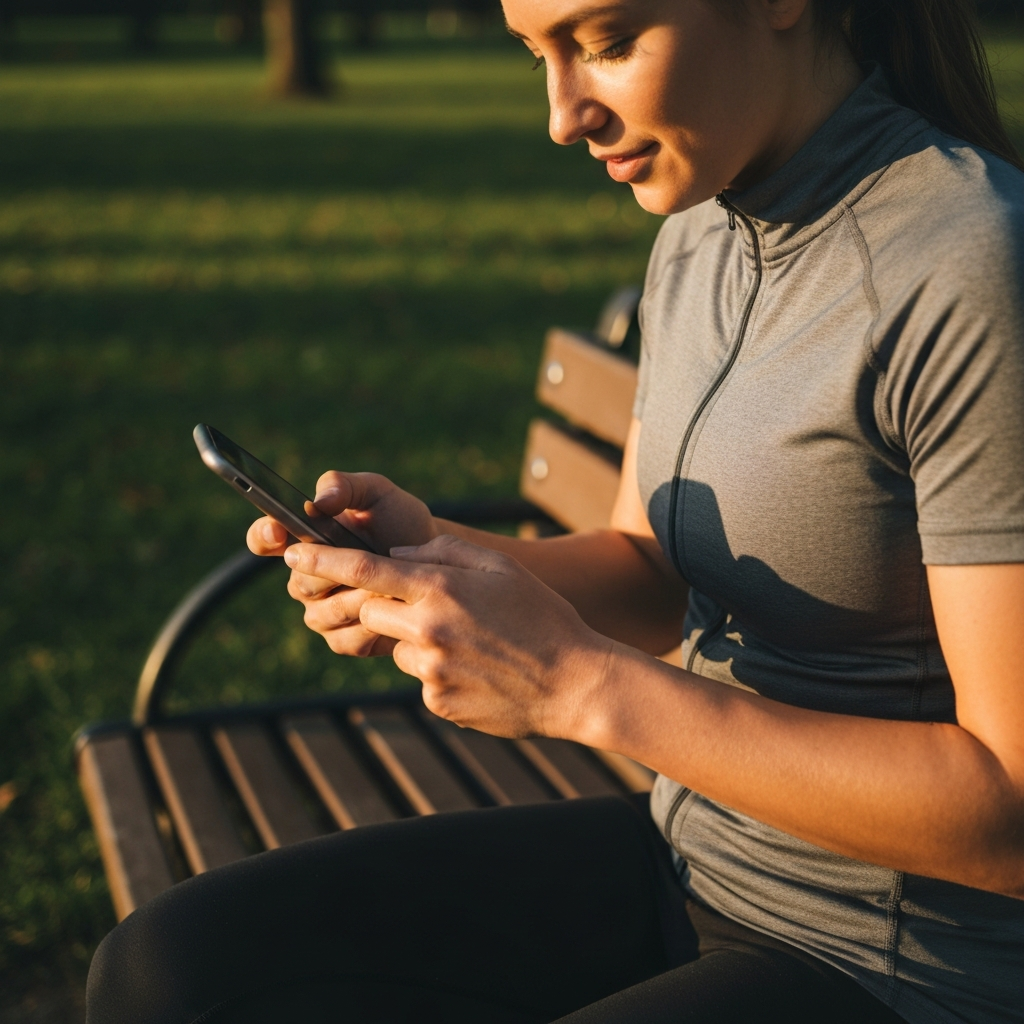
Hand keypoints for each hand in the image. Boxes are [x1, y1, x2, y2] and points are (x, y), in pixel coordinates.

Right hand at [246, 472, 437, 656]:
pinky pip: (344, 639)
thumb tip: (319, 501)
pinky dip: (369, 627)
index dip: (265, 535)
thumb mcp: (377, 493)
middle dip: (331, 575)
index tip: (279, 531)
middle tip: (363, 563)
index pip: (264, 538)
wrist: (436, 562)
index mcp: (304, 539)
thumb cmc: (400, 522)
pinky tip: (392, 613)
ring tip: (385, 588)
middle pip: (299, 583)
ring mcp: (322, 611)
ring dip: (355, 601)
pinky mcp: (344, 638)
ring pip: (321, 615)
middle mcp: (305, 577)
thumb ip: (345, 486)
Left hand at [283, 534, 613, 739]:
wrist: (575, 683)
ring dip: (418, 640)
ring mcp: (430, 670)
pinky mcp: (437, 701)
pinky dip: (439, 671)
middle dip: (385, 604)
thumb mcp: (500, 569)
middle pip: (370, 610)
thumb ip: (443, 554)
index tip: (291, 553)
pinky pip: (421, 678)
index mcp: (442, 588)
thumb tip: (397, 558)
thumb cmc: (542, 617)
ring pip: (397, 646)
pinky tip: (479, 670)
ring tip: (473, 644)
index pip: (362, 569)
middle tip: (432, 606)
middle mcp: (428, 629)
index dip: (320, 559)